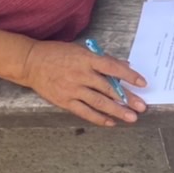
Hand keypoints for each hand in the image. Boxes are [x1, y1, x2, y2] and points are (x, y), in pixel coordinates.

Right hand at [19, 41, 147, 126]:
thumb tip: (124, 66)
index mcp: (86, 59)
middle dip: (127, 99)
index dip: (129, 76)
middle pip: (109, 88)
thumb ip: (103, 59)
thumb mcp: (81, 50)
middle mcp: (81, 75)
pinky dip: (99, 118)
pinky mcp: (65, 101)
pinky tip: (110, 122)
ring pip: (99, 102)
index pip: (113, 68)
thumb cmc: (58, 54)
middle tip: (142, 107)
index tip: (142, 83)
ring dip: (117, 111)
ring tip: (131, 118)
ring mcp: (73, 89)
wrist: (31, 63)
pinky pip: (85, 112)